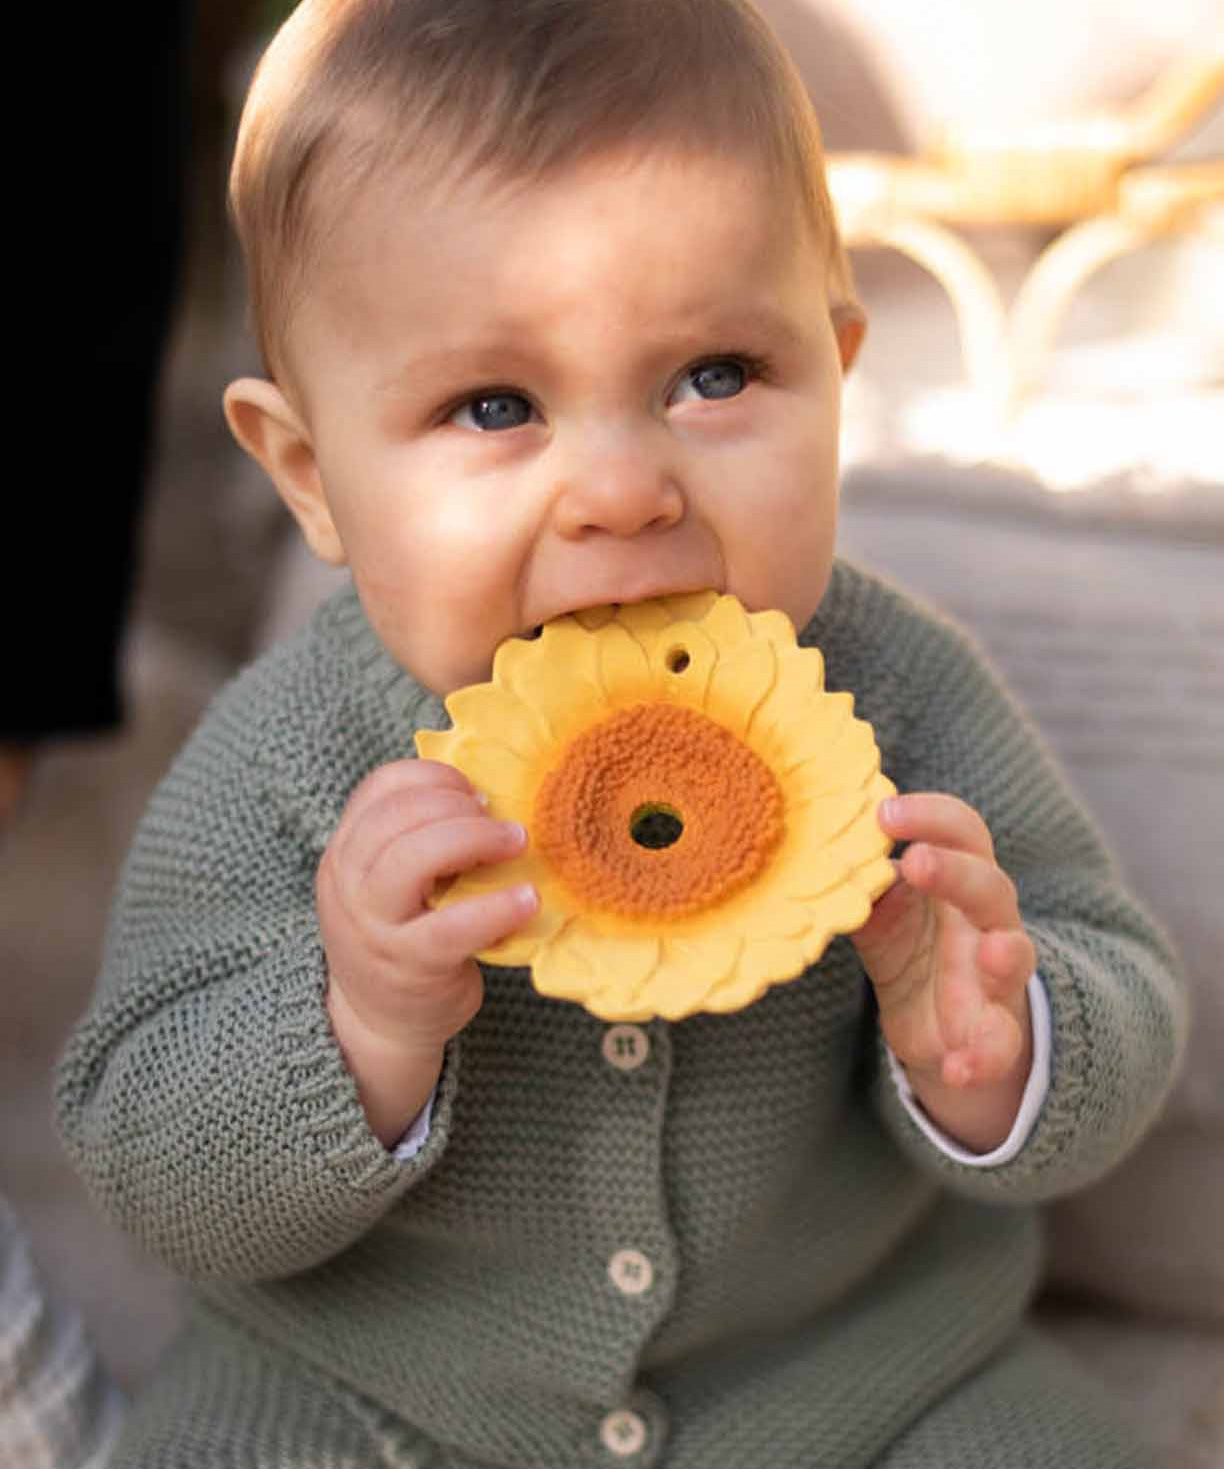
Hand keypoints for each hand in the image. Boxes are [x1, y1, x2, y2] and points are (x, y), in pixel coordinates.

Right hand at [317, 758, 537, 1140]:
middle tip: (500, 819)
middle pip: (394, 816)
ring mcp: (374, 927)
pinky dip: (497, 907)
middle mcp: (348, 884)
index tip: (473, 791)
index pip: (378, 788)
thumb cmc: (401, 937)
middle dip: (456, 804)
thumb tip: (486, 792)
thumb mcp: (387, 883)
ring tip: (516, 842)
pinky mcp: (410, 965)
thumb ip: (416, 839)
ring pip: (411, 859)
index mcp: (345, 852)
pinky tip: (527, 899)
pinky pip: (453, 926)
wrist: (379, 1023)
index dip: (432, 777)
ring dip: (474, 838)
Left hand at [852, 793, 1034, 1150]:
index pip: (961, 832)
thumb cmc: (913, 946)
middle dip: (957, 872)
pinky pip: (1000, 1042)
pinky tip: (957, 1068)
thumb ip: (861, 887)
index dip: (931, 816)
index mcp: (958, 878)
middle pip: (989, 884)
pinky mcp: (996, 1029)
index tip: (883, 813)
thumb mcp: (882, 915)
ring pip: (1016, 955)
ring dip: (1006, 954)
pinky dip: (981, 1057)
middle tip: (917, 862)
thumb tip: (816, 852)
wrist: (943, 1026)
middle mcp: (987, 918)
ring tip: (992, 953)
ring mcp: (997, 974)